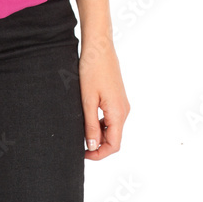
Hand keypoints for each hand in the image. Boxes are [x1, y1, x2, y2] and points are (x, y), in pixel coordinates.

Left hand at [79, 43, 129, 160]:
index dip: (99, 154)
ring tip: (81, 128)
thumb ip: (90, 125)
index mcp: (118, 113)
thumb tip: (93, 146)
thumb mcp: (87, 100)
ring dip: (99, 133)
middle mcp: (124, 110)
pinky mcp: (118, 98)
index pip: (114, 145)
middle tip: (78, 142)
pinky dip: (101, 122)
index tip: (83, 154)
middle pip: (114, 138)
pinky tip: (87, 116)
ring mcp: (122, 104)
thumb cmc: (92, 70)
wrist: (99, 47)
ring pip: (112, 128)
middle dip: (98, 144)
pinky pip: (111, 117)